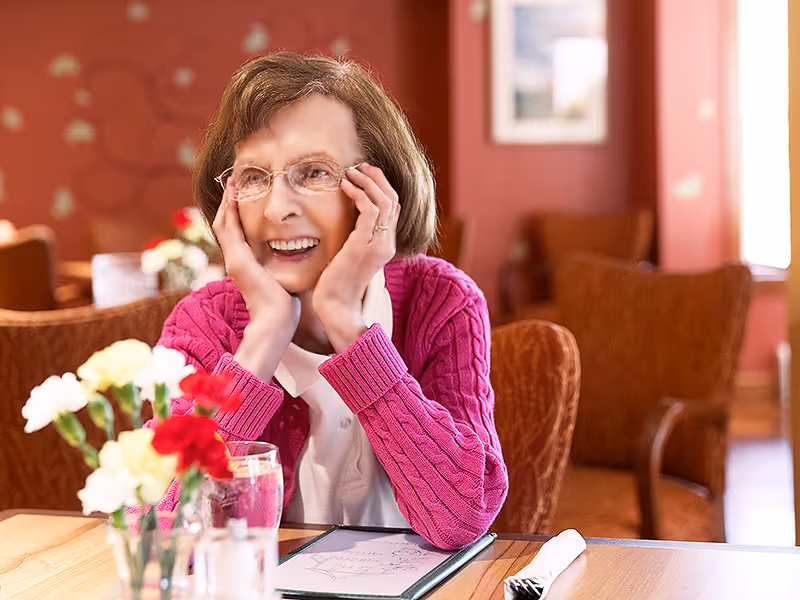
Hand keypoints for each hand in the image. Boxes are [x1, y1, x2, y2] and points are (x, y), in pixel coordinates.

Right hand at [213, 182, 299, 379]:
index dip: (237, 215)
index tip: (243, 197)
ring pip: (223, 223)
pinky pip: (228, 228)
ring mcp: (233, 260)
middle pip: (226, 226)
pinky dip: (229, 209)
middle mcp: (236, 261)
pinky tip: (234, 193)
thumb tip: (300, 260)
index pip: (238, 234)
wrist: (277, 322)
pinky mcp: (236, 260)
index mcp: (246, 266)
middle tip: (232, 182)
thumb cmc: (286, 307)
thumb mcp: (284, 281)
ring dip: (227, 201)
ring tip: (232, 181)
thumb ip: (285, 269)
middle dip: (228, 203)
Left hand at [313, 163, 400, 351]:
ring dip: (368, 181)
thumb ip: (352, 239)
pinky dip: (359, 193)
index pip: (392, 209)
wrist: (335, 306)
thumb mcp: (348, 256)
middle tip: (359, 166)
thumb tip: (344, 223)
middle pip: (394, 201)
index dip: (380, 187)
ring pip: (385, 201)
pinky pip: (370, 210)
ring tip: (350, 172)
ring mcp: (379, 245)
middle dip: (377, 178)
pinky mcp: (365, 245)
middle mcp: (387, 244)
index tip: (363, 174)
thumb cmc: (335, 285)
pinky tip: (345, 186)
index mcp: (385, 246)